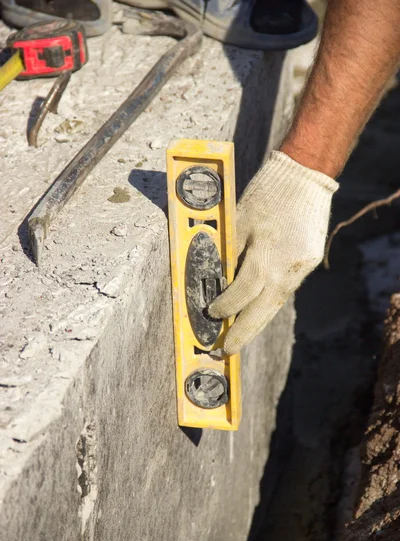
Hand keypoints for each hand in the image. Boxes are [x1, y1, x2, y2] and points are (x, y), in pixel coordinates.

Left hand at [209, 151, 337, 354]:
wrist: (305, 175)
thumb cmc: (267, 193)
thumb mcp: (239, 219)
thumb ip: (229, 252)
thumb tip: (217, 279)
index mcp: (268, 254)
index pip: (243, 292)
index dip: (225, 306)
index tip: (211, 314)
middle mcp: (288, 266)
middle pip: (263, 310)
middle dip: (244, 333)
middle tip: (226, 351)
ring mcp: (303, 266)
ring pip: (276, 303)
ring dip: (257, 321)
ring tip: (240, 336)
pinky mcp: (310, 261)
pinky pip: (286, 288)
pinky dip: (270, 301)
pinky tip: (258, 310)